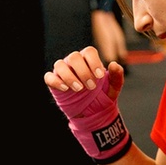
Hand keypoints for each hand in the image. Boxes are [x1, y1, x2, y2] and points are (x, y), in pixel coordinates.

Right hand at [45, 47, 129, 163]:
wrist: (92, 112)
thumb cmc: (101, 95)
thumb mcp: (113, 88)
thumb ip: (116, 76)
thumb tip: (114, 64)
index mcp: (89, 60)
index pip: (89, 52)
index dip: (94, 62)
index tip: (99, 76)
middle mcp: (74, 62)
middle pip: (74, 57)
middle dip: (83, 72)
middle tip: (91, 87)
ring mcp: (63, 71)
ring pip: (59, 65)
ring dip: (69, 76)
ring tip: (79, 89)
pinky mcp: (54, 82)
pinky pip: (49, 77)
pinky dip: (55, 81)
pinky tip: (65, 89)